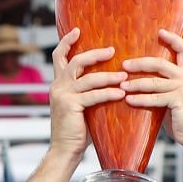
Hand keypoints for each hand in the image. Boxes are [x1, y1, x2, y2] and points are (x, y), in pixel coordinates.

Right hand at [46, 28, 124, 162]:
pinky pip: (93, 95)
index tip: (78, 30)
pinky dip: (108, 93)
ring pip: (88, 78)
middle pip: (75, 61)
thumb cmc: (76, 131)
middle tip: (112, 50)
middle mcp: (57, 86)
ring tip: (125, 75)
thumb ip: (88, 92)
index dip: (66, 41)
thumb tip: (111, 81)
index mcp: (58, 84)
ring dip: (108, 75)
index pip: (58, 56)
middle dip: (95, 54)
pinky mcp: (70, 106)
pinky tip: (121, 94)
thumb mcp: (81, 106)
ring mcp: (62, 95)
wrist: (64, 151)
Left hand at [121, 29, 182, 156]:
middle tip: (124, 65)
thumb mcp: (175, 100)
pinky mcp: (180, 101)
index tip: (160, 31)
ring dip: (136, 83)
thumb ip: (164, 89)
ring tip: (122, 85)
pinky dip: (140, 99)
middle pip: (161, 63)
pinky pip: (156, 98)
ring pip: (155, 81)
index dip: (173, 39)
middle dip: (140, 63)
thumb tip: (142, 84)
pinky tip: (129, 100)